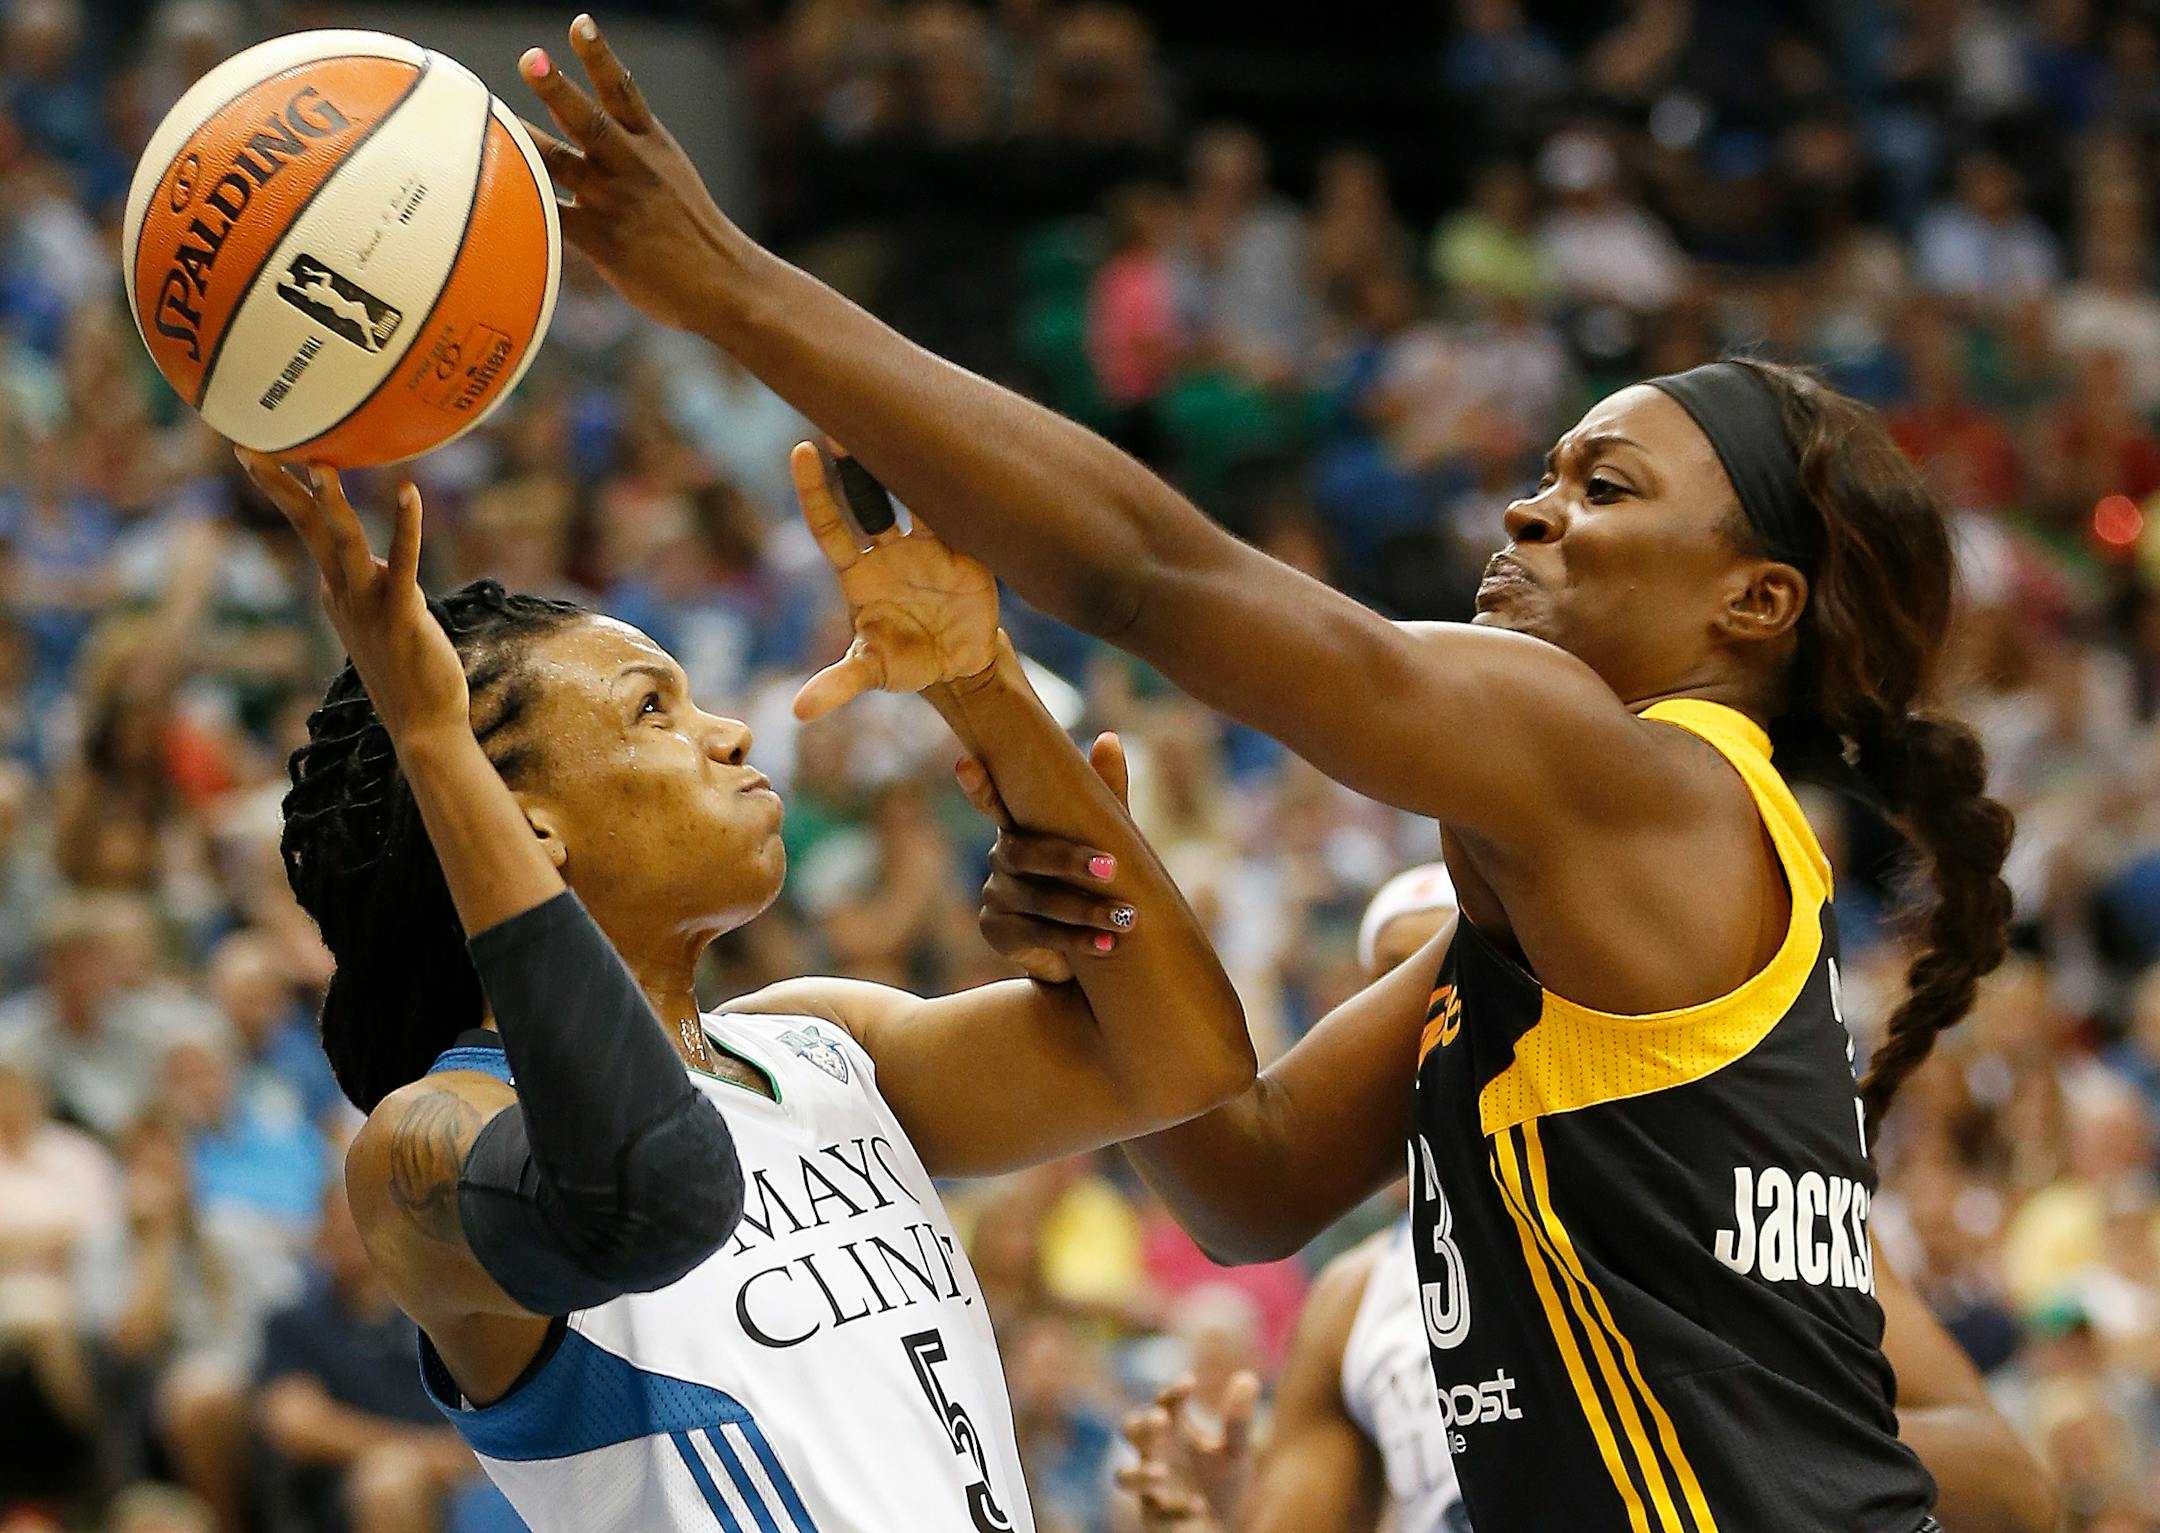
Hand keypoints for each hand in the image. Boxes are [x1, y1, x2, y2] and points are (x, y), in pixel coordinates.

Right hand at [235, 450, 467, 740]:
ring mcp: (368, 604)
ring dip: (331, 502)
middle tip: (248, 448)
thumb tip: (372, 563)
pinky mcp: (401, 613)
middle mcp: (343, 593)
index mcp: (335, 591)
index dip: (286, 490)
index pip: (307, 530)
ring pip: (343, 542)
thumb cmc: (407, 675)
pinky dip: (405, 524)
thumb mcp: (377, 622)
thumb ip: (368, 590)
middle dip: (279, 486)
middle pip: (306, 528)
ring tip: (321, 462)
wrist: (422, 726)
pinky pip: (401, 561)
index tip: (263, 455)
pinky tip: (409, 491)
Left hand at [520, 16, 741, 332]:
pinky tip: (490, 193)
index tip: (580, 24)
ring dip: (525, 140)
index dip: (600, 57)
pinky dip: (521, 204)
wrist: (724, 283)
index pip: (624, 92)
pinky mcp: (601, 239)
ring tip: (493, 119)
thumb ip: (616, 149)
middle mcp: (633, 167)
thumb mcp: (669, 178)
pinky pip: (552, 217)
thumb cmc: (693, 234)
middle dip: (558, 89)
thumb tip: (561, 116)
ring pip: (560, 163)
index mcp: (654, 146)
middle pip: (590, 121)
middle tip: (531, 59)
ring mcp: (615, 202)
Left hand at [790, 441, 998, 719]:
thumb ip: (838, 684)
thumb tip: (797, 713)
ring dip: (908, 462)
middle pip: (870, 496)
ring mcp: (928, 546)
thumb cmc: (906, 664)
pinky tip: (959, 449)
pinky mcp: (966, 550)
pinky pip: (960, 512)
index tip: (802, 450)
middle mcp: (890, 550)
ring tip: (903, 416)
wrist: (959, 669)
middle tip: (844, 418)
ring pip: (914, 495)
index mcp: (858, 573)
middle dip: (858, 460)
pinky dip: (959, 487)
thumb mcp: (871, 672)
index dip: (816, 490)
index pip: (830, 523)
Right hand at [960, 731, 1132, 982]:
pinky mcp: (995, 931)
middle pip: (1026, 854)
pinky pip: (1035, 933)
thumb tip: (1109, 737)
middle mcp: (1002, 856)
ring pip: (1036, 898)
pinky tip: (1108, 945)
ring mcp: (995, 894)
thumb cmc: (1092, 883)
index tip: (966, 764)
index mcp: (1022, 827)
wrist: (1086, 952)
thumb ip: (1105, 793)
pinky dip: (1075, 939)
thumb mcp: (1105, 837)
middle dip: (1070, 860)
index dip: (979, 787)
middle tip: (1113, 868)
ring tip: (1126, 917)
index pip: (995, 802)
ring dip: (1085, 908)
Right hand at [1115, 1372, 1260, 1529]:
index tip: (1189, 1382)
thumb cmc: (1223, 1483)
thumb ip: (1238, 1421)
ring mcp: (1151, 1489)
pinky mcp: (1155, 1520)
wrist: (1226, 1528)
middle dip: (1141, 1425)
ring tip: (1161, 1472)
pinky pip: (1157, 1514)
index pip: (1165, 1403)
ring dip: (1140, 1473)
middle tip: (1160, 1419)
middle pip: (1130, 1431)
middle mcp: (1156, 1455)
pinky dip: (1177, 1510)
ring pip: (1124, 1477)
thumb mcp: (1236, 1452)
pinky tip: (1198, 1506)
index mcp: (1174, 1432)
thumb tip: (1247, 1377)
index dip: (1173, 1392)